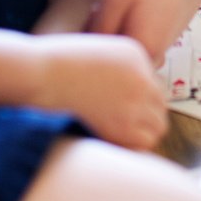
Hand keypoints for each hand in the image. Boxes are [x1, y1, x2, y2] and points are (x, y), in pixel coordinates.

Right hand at [32, 34, 167, 150]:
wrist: (41, 74)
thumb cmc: (54, 65)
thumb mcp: (94, 53)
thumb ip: (115, 70)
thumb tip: (122, 97)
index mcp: (135, 54)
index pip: (152, 83)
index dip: (139, 100)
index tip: (123, 110)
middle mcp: (142, 76)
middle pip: (159, 104)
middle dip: (145, 116)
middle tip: (124, 127)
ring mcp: (135, 100)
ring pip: (157, 125)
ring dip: (143, 132)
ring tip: (119, 136)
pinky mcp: (122, 123)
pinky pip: (144, 142)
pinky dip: (134, 146)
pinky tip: (115, 142)